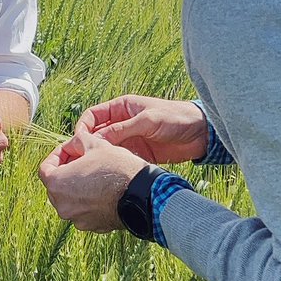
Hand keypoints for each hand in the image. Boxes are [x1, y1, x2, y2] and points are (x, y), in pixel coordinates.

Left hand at [39, 134, 146, 231]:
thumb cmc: (117, 168)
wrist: (143, 194)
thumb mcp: (96, 145)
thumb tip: (74, 142)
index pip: (45, 168)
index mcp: (57, 185)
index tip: (70, 150)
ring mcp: (77, 219)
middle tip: (83, 159)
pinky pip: (85, 211)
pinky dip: (90, 201)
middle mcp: (62, 206)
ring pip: (71, 199)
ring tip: (95, 174)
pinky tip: (104, 190)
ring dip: (79, 187)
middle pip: (57, 185)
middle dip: (67, 171)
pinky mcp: (93, 227)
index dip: (57, 155)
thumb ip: (79, 141)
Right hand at [68, 94, 207, 165]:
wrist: (202, 134)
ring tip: (97, 169)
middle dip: (89, 146)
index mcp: (122, 107)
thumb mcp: (148, 120)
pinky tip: (114, 173)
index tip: (78, 141)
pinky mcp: (139, 154)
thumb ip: (123, 128)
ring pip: (107, 149)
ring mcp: (130, 139)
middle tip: (84, 160)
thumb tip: (97, 138)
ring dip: (102, 157)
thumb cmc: (176, 118)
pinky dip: (115, 165)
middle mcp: (123, 123)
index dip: (83, 127)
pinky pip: (121, 159)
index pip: (93, 116)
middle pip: (97, 134)